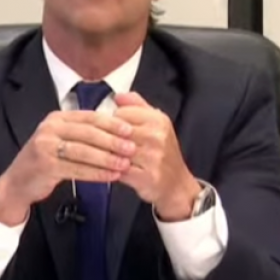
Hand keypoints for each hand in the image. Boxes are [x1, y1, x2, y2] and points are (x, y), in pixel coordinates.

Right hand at [0, 111, 135, 225]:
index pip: (90, 117)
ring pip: (83, 151)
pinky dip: (96, 173)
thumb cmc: (45, 161)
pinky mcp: (45, 165)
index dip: (112, 123)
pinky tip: (110, 176)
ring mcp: (45, 146)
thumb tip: (116, 131)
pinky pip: (76, 169)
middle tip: (132, 147)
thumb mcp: (61, 140)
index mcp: (57, 118)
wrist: (17, 183)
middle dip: (112, 141)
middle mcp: (50, 128)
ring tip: (124, 164)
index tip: (130, 130)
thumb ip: (82, 133)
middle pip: (88, 132)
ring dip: (106, 158)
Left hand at [114, 92, 201, 221]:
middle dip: (107, 137)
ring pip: (115, 150)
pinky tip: (108, 168)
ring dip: (105, 153)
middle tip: (103, 143)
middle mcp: (156, 137)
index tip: (112, 128)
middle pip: (116, 131)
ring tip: (102, 155)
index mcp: (158, 120)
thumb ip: (137, 105)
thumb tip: (117, 96)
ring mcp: (152, 157)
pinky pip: (118, 170)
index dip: (112, 121)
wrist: (177, 184)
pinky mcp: (146, 177)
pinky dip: (109, 169)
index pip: (121, 113)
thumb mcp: (156, 123)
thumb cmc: (162, 151)